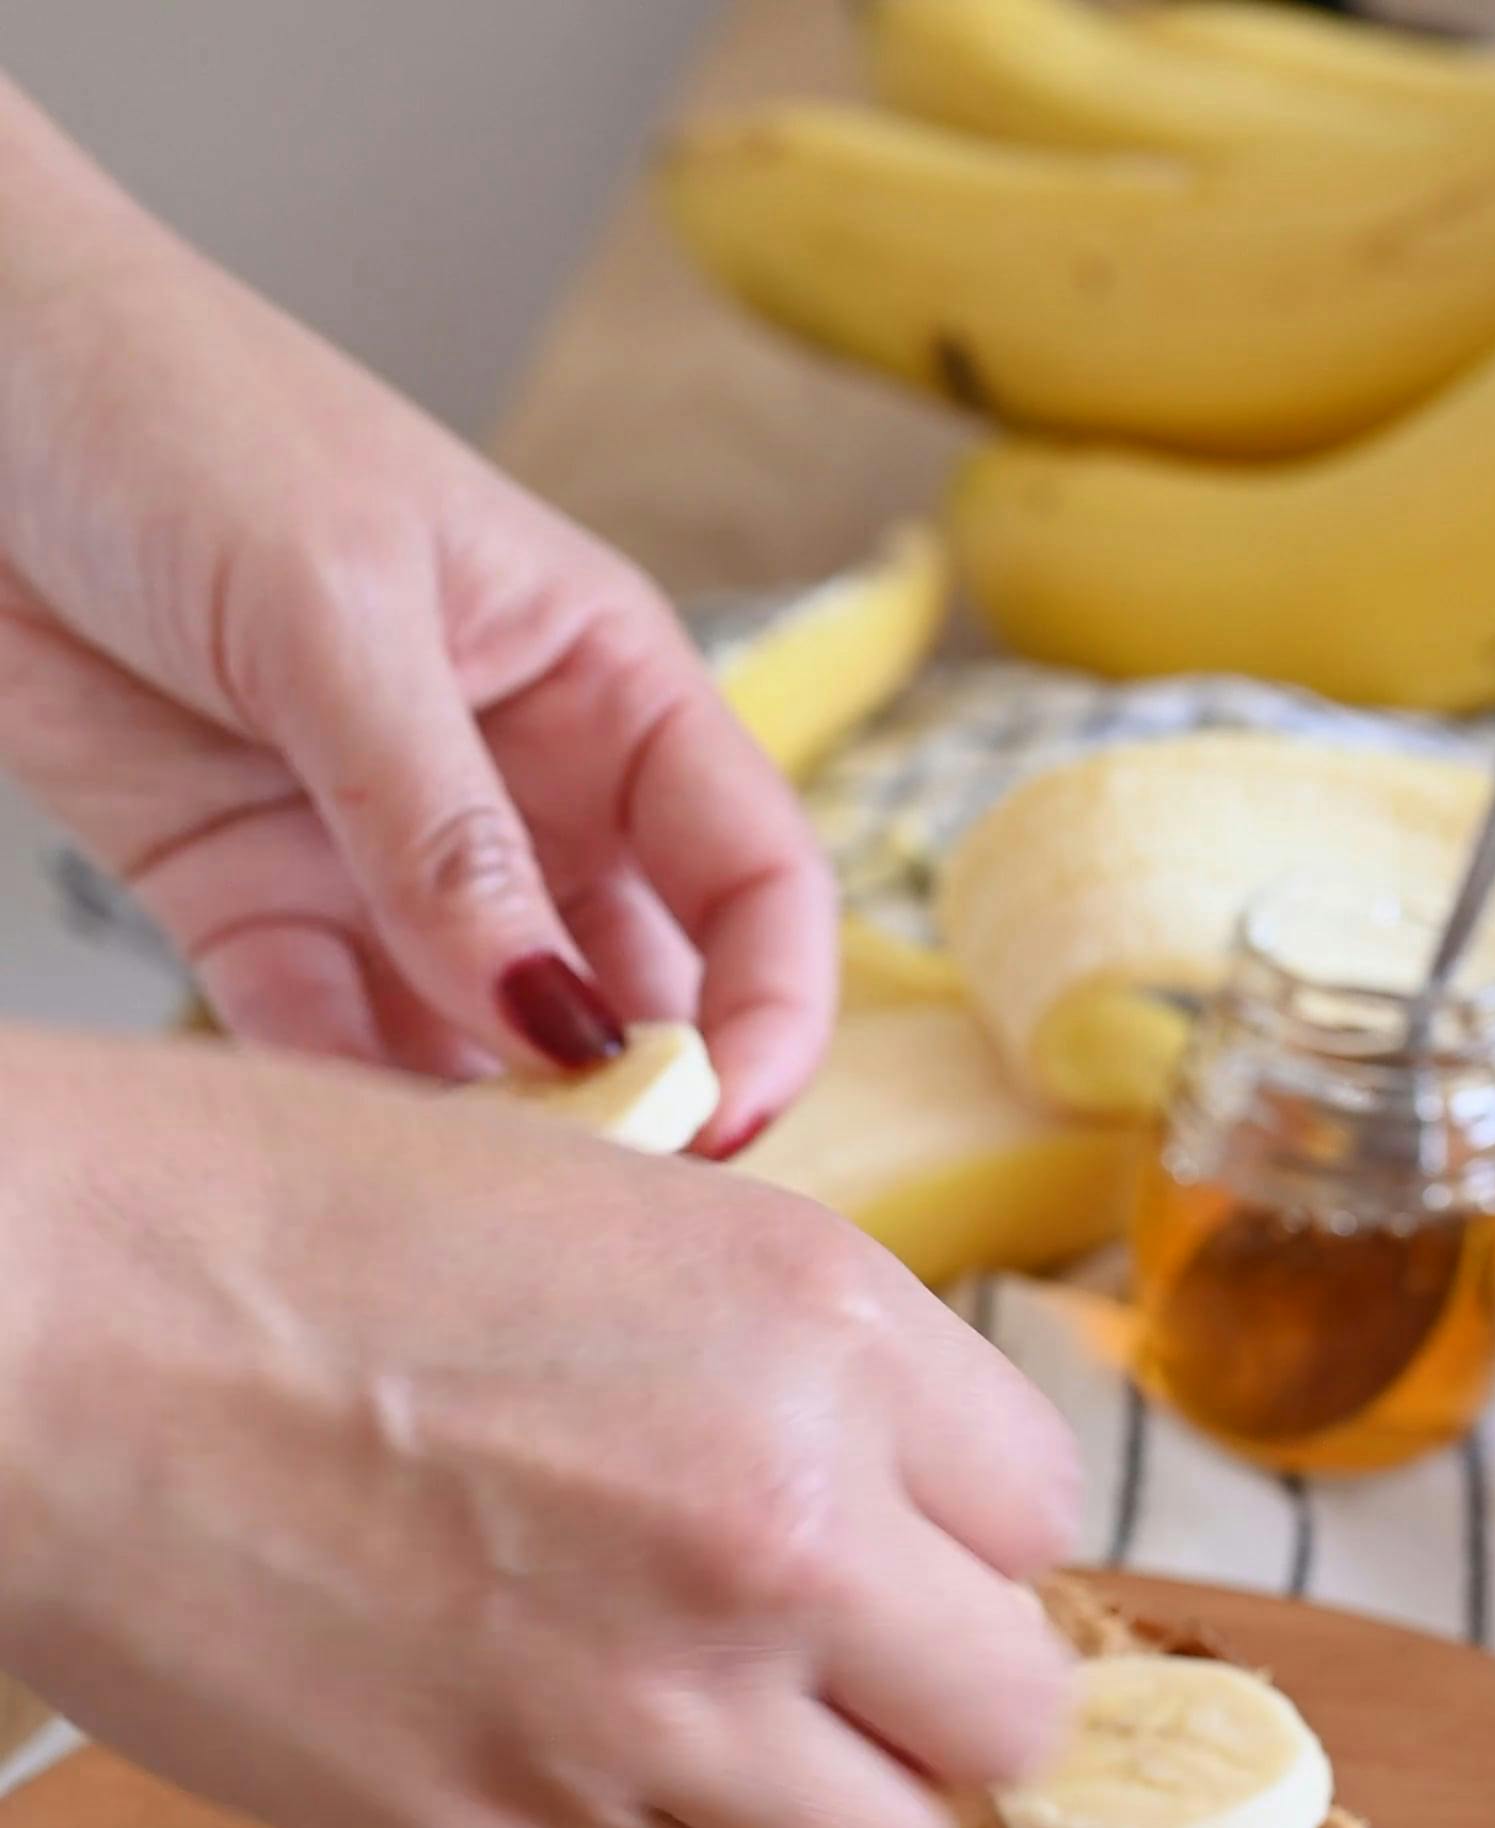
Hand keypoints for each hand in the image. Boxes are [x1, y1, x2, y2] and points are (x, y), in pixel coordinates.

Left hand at [0, 83, 830, 1139]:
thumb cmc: (164, 402)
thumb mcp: (332, 604)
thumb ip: (444, 830)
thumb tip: (562, 1021)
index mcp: (600, 681)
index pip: (750, 875)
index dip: (770, 1008)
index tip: (727, 1117)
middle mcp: (516, 788)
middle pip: (632, 991)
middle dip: (630, 1103)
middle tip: (592, 1199)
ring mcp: (381, 859)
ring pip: (480, 1048)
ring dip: (483, 1131)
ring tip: (464, 1196)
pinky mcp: (247, 905)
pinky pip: (321, 1047)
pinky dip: (340, 1110)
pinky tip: (344, 1150)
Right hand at [0, 1038, 1080, 1827]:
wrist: (33, 1326)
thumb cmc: (268, 1223)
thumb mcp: (605, 1217)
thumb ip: (783, 1368)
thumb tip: (881, 1498)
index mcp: (822, 1328)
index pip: (1038, 1516)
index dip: (959, 1544)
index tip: (891, 1551)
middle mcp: (782, 1525)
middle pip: (1010, 1712)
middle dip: (931, 1700)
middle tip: (824, 1667)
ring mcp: (659, 1703)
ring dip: (817, 1804)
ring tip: (697, 1725)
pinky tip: (525, 1714)